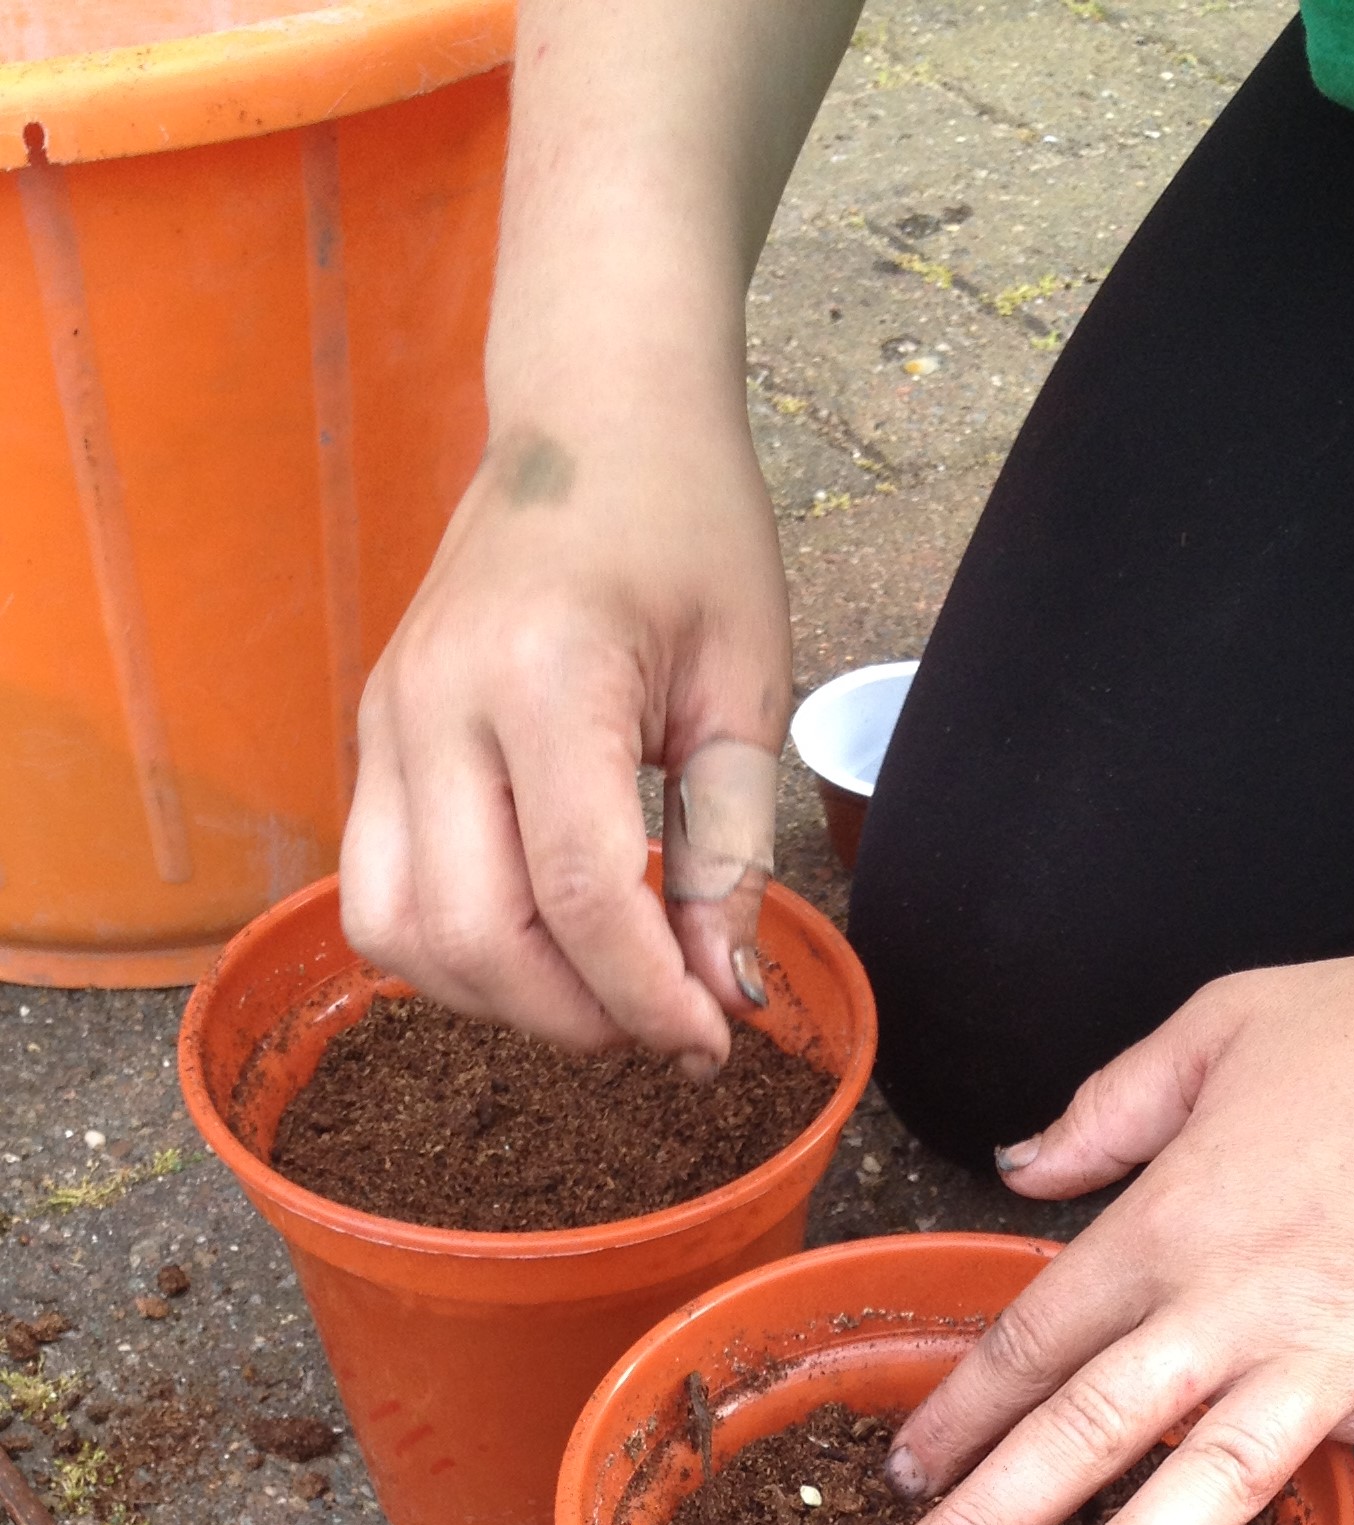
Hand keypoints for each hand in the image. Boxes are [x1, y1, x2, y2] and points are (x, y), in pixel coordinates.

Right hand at [340, 415, 788, 1061]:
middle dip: (579, 1017)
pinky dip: (455, 951)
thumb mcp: (744, 688)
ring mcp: (383, 721)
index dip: (653, 997)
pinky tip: (541, 938)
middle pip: (473, 937)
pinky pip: (379, 892)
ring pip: (399, 935)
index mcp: (544, 677)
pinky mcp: (369, 738)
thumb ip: (733, 852)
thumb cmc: (689, 531)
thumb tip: (731, 998)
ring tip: (601, 987)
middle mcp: (434, 705)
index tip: (716, 1040)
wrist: (592, 416)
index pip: (584, 896)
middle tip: (665, 1024)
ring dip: (503, 998)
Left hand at [866, 935, 1353, 1524]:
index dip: (960, 1412)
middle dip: (987, 1520)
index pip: (1036, 1337)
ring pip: (1214, 1481)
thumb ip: (1108, 1105)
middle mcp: (1235, 1306)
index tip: (906, 1478)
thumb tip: (1016, 1164)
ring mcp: (1341, 1359)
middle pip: (1087, 1427)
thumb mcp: (1218, 1027)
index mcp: (1171, 1221)